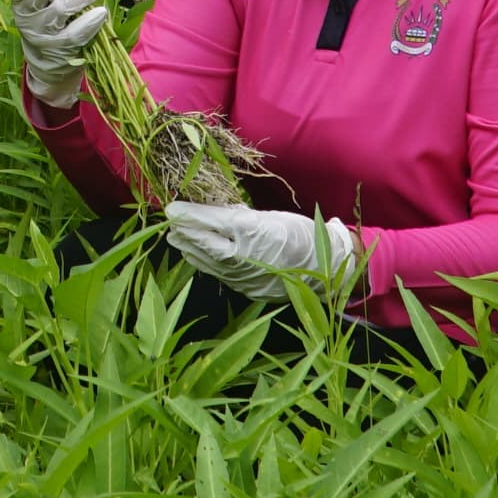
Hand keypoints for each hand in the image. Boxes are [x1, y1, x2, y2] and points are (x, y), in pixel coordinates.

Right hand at [5, 0, 108, 109]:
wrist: (48, 63)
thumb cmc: (50, 21)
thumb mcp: (42, 2)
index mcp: (19, 0)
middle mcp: (26, 17)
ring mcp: (42, 35)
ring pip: (60, 9)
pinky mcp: (59, 50)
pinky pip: (76, 33)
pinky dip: (90, 21)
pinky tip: (101, 13)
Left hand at [164, 198, 364, 304]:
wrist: (328, 270)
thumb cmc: (303, 237)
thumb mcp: (273, 218)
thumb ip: (243, 217)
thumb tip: (215, 212)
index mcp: (257, 232)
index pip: (215, 222)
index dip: (192, 215)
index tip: (173, 208)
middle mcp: (249, 256)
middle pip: (208, 244)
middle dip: (186, 232)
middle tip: (169, 222)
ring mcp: (248, 276)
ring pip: (210, 262)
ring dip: (190, 249)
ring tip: (175, 238)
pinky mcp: (249, 289)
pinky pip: (220, 275)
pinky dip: (205, 264)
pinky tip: (195, 256)